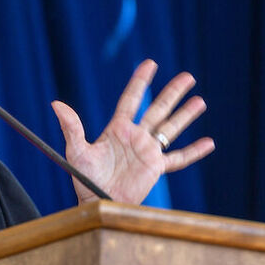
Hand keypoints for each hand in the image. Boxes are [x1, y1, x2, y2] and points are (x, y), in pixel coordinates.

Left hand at [51, 59, 214, 204]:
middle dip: (172, 92)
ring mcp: (147, 152)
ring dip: (185, 116)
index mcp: (117, 128)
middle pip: (158, 109)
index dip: (141, 81)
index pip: (132, 99)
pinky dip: (193, 152)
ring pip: (170, 129)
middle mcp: (135, 136)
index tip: (150, 63)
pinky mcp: (156, 168)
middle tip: (188, 76)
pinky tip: (209, 143)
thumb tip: (56, 103)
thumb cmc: (84, 177)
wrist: (97, 200)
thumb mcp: (76, 150)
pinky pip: (178, 159)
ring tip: (200, 101)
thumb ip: (71, 127)